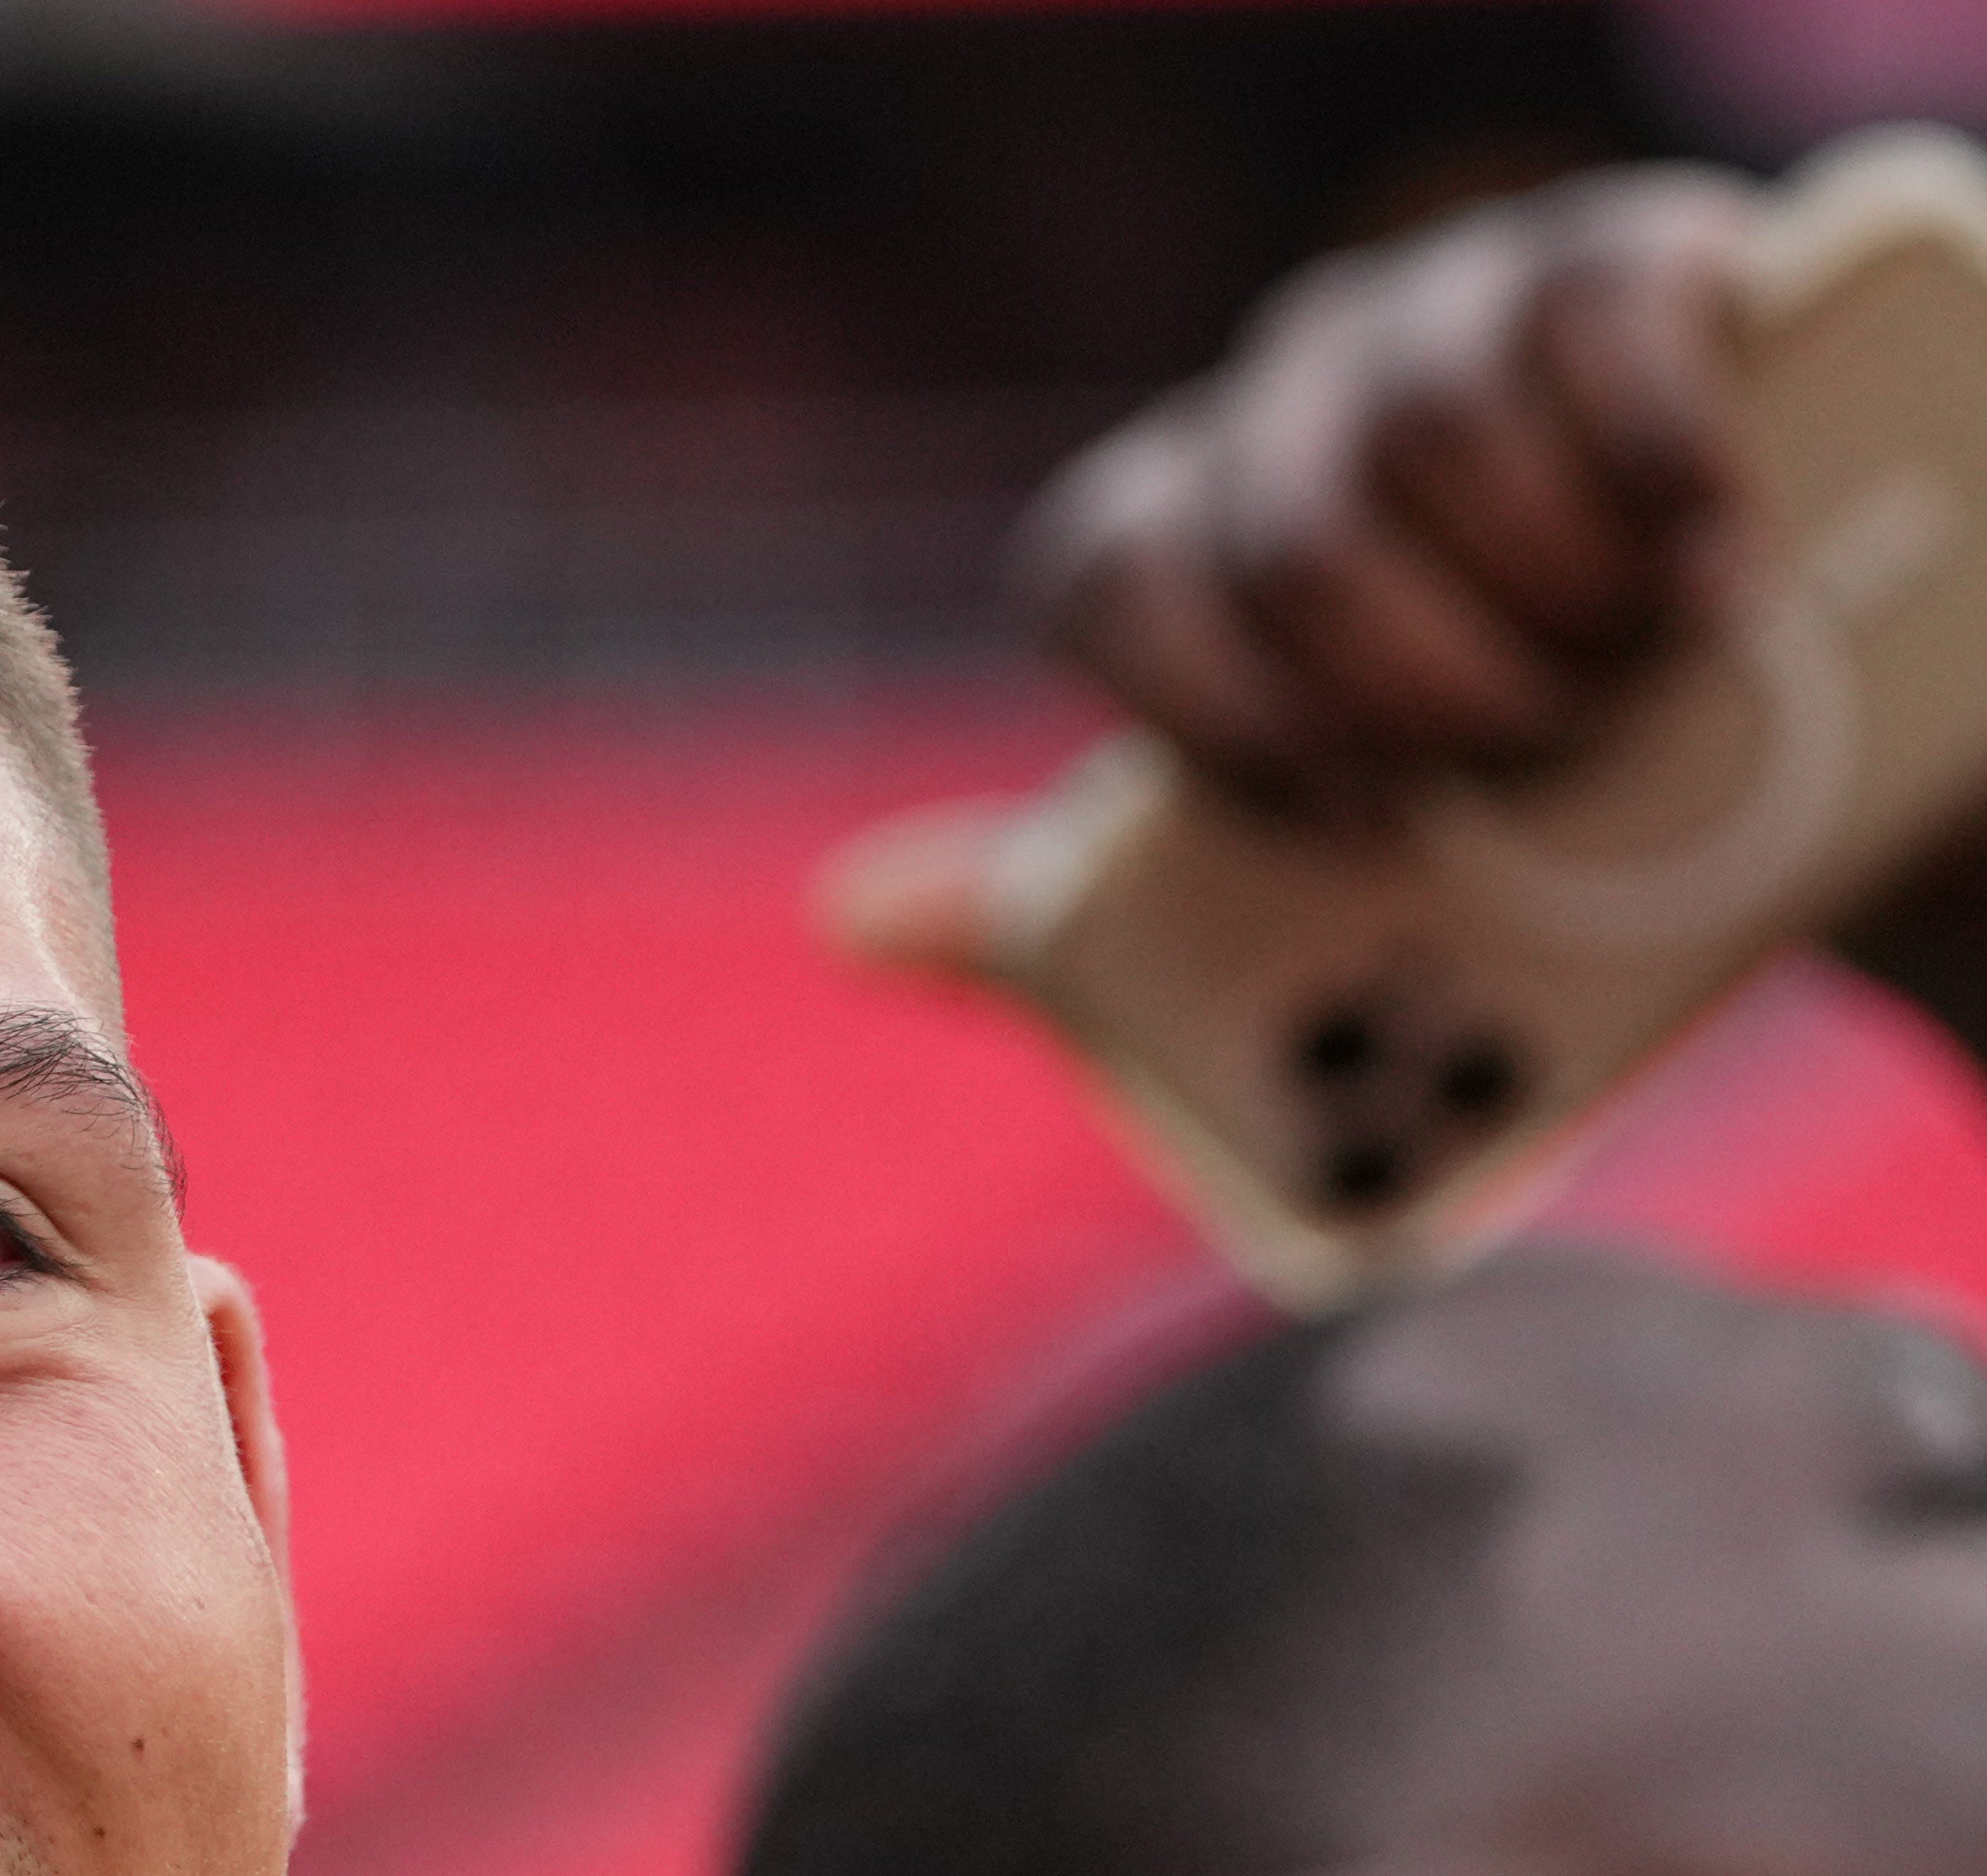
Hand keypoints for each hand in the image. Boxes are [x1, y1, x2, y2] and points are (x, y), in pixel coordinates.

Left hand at [807, 163, 1986, 999]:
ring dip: (1541, 591)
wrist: (1725, 678)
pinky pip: (1592, 319)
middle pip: (1282, 534)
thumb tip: (853, 918)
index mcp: (1168, 529)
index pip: (1097, 578)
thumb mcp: (1290, 860)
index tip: (1354, 820)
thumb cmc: (1466, 776)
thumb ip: (1080, 901)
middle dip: (1413, 686)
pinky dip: (1654, 461)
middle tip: (1531, 772)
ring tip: (1634, 677)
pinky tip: (1707, 564)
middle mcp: (1276, 401)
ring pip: (1431, 433)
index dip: (1215, 710)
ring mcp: (1435, 307)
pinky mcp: (1604, 253)